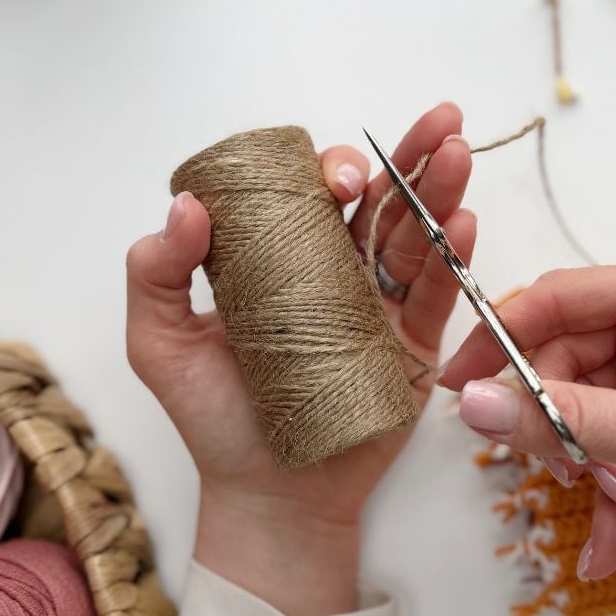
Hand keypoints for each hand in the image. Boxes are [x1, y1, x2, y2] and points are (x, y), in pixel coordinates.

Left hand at [126, 103, 474, 615]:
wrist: (268, 494)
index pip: (309, 195)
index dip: (326, 170)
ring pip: (414, 235)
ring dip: (440, 188)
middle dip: (407, 157)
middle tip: (439, 120)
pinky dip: (451, 256)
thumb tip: (187, 206)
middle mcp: (333, 272)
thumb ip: (154, 275)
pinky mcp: (410, 346)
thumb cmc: (213, 420)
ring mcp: (377, 306)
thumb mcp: (160, 346)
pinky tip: (461, 219)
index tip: (334, 176)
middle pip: (377, 201)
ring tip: (459, 150)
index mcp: (279, 261)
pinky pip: (435, 295)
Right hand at [440, 257, 615, 615]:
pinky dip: (610, 480)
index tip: (461, 387)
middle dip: (558, 421)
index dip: (502, 336)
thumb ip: (570, 417)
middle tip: (554, 469)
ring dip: (586, 462)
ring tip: (605, 507)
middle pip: (569, 356)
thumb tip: (480, 403)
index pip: (562, 296)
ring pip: (589, 403)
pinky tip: (611, 534)